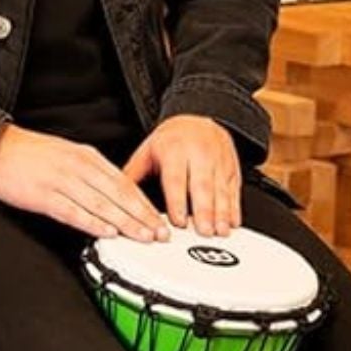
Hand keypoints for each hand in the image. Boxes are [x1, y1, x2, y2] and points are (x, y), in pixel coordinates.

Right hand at [0, 122, 170, 241]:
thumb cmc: (28, 154)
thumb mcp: (67, 155)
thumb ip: (90, 174)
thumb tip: (113, 195)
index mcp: (86, 157)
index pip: (124, 182)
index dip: (145, 203)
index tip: (160, 220)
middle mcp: (78, 167)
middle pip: (118, 194)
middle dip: (143, 216)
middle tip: (161, 233)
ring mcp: (61, 180)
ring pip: (101, 204)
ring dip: (125, 222)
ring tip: (143, 237)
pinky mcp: (43, 194)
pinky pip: (73, 211)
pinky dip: (92, 223)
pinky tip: (107, 233)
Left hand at [123, 116, 239, 236]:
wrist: (198, 118)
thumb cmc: (171, 140)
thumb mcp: (148, 151)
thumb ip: (133, 175)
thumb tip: (116, 198)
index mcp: (174, 151)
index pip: (176, 179)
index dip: (178, 201)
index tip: (179, 222)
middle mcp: (198, 155)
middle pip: (202, 186)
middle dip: (204, 211)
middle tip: (204, 232)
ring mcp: (217, 161)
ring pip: (220, 189)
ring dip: (222, 213)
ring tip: (220, 231)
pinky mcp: (231, 167)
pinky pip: (233, 188)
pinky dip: (234, 207)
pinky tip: (233, 222)